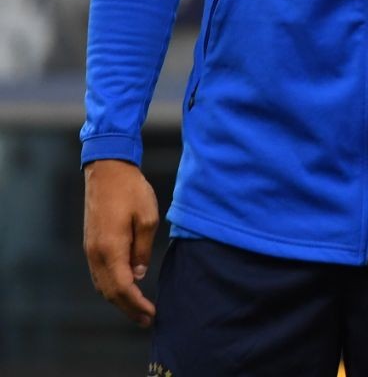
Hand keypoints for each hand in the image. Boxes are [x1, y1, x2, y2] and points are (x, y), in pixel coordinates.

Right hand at [83, 160, 158, 326]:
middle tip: (147, 320)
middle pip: (109, 292)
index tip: (152, 313)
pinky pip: (99, 274)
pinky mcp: (91, 244)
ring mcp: (90, 250)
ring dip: (119, 300)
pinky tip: (125, 289)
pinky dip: (111, 287)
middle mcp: (96, 253)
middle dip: (128, 309)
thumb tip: (138, 274)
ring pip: (101, 285)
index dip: (136, 304)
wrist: (107, 172)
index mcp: (110, 249)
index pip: (122, 287)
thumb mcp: (147, 218)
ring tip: (138, 310)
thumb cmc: (131, 191)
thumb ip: (142, 249)